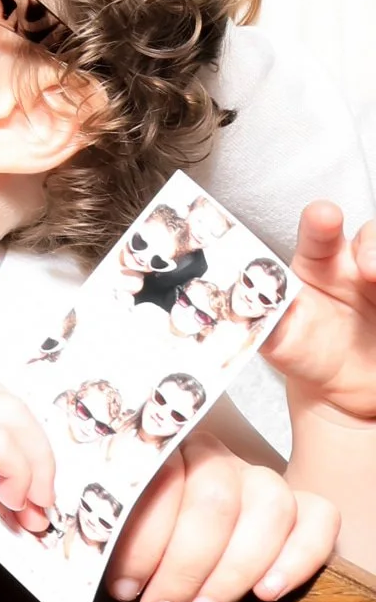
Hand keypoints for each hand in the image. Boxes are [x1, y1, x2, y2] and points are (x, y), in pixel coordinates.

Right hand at [0, 373, 56, 547]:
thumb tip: (3, 499)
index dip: (25, 445)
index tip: (32, 491)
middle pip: (13, 404)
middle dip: (41, 456)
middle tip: (43, 503)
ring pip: (13, 416)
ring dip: (36, 465)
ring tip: (31, 507)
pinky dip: (18, 472)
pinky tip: (10, 502)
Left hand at [105, 427, 337, 601]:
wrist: (200, 529)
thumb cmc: (145, 540)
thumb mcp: (118, 530)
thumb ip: (107, 537)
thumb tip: (84, 565)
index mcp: (163, 450)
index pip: (158, 481)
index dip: (141, 540)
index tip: (122, 589)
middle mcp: (216, 456)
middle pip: (214, 498)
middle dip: (185, 565)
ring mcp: (263, 478)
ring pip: (269, 506)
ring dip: (233, 569)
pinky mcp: (306, 505)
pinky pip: (318, 518)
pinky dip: (296, 558)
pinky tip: (266, 594)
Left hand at [262, 202, 375, 418]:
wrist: (338, 385)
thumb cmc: (303, 348)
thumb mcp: (276, 338)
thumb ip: (260, 320)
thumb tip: (239, 307)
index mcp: (315, 263)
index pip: (317, 233)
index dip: (321, 220)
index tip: (324, 216)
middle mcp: (352, 265)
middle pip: (368, 238)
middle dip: (372, 244)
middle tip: (369, 268)